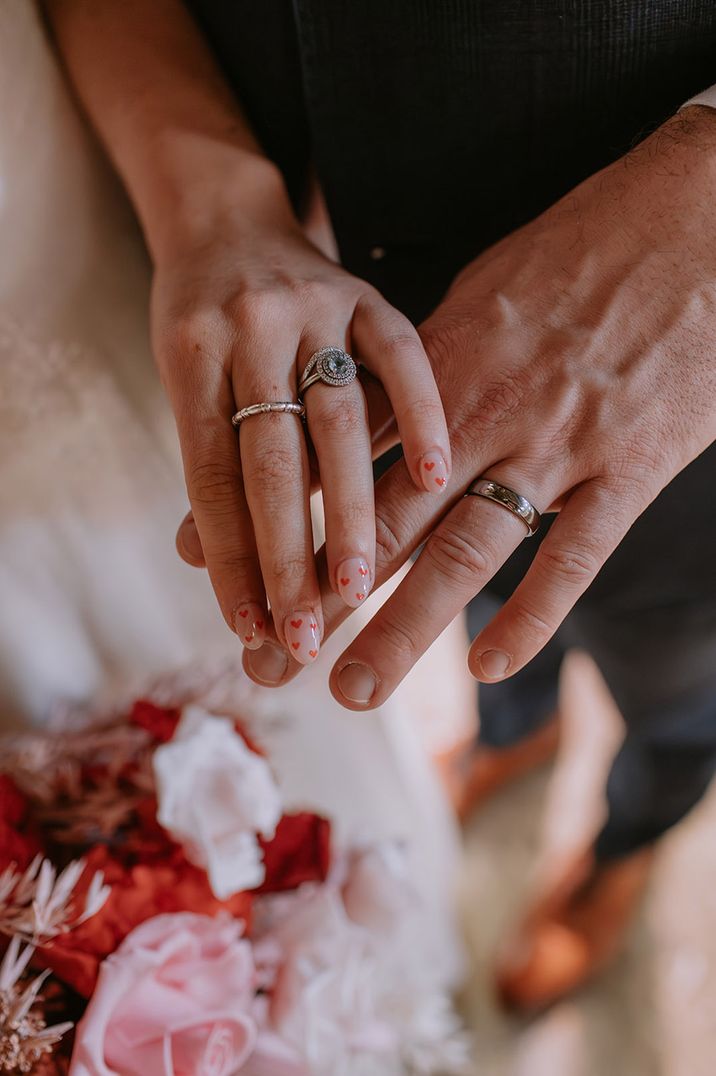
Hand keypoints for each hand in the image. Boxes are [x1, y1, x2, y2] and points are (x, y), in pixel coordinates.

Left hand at [154, 158, 448, 663]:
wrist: (227, 214)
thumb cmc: (202, 316)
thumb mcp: (185, 377)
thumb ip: (208, 459)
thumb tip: (198, 558)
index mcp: (189, 353)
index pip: (211, 475)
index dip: (231, 557)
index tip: (250, 628)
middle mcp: (249, 327)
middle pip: (271, 460)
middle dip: (288, 555)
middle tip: (302, 635)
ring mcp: (315, 306)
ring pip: (337, 421)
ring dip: (352, 511)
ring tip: (360, 589)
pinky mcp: (369, 292)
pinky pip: (402, 355)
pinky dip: (419, 415)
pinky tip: (441, 478)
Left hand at [239, 107, 715, 697]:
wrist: (691, 219)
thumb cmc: (580, 249)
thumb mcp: (481, 296)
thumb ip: (422, 367)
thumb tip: (363, 412)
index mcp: (440, 367)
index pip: (337, 460)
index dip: (278, 519)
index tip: (223, 570)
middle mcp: (486, 414)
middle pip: (383, 520)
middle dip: (320, 597)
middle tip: (268, 662)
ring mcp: (558, 446)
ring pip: (466, 550)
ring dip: (403, 626)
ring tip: (352, 688)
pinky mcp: (629, 469)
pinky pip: (575, 556)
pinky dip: (532, 614)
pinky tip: (487, 667)